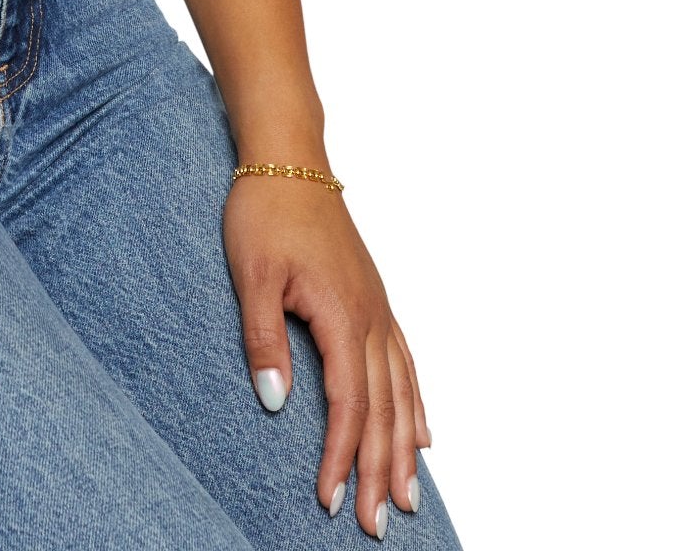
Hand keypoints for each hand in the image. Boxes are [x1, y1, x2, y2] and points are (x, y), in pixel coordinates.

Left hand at [223, 171, 431, 537]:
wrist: (289, 160)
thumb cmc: (264, 212)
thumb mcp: (251, 274)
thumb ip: (263, 339)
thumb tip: (273, 404)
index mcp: (343, 316)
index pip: (347, 405)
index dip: (340, 456)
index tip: (329, 499)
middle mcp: (371, 318)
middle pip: (383, 410)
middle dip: (379, 471)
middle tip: (378, 525)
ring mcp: (379, 308)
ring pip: (402, 393)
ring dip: (404, 449)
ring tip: (407, 498)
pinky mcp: (375, 299)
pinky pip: (405, 364)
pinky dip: (416, 404)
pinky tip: (422, 433)